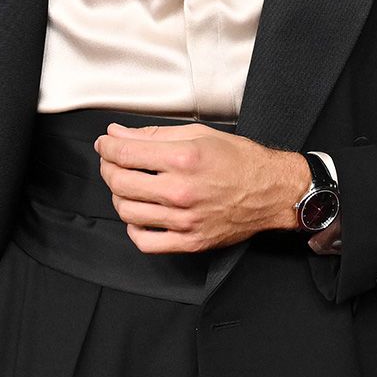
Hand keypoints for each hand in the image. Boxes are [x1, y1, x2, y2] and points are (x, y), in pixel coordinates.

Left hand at [93, 123, 309, 252]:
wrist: (272, 191)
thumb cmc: (239, 160)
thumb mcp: (199, 134)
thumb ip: (154, 135)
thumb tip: (117, 135)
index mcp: (184, 159)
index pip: (125, 153)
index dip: (106, 147)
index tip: (104, 144)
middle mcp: (181, 190)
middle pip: (120, 182)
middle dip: (108, 168)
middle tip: (113, 161)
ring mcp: (184, 220)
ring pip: (127, 211)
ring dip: (119, 196)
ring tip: (129, 186)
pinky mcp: (190, 241)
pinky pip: (145, 241)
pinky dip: (134, 228)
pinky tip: (141, 215)